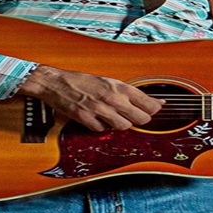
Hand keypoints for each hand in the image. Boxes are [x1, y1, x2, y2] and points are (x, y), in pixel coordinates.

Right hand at [17, 64, 162, 131]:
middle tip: (133, 117)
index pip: (148, 104)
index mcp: (119, 86)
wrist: (56, 82)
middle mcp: (112, 98)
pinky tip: (98, 119)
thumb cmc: (82, 81)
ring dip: (120, 125)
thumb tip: (156, 102)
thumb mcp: (109, 81)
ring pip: (123, 127)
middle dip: (139, 120)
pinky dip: (102, 127)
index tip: (152, 111)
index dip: (153, 110)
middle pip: (141, 119)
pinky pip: (103, 130)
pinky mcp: (86, 119)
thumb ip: (130, 93)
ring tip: (113, 117)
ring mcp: (99, 110)